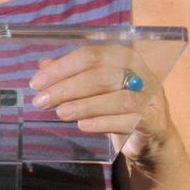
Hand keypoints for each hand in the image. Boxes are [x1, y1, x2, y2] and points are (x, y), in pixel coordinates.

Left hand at [29, 45, 172, 162]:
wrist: (150, 133)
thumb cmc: (117, 103)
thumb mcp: (94, 87)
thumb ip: (71, 74)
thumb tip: (44, 66)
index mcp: (122, 56)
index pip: (89, 56)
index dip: (61, 68)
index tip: (36, 83)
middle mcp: (139, 72)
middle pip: (100, 76)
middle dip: (67, 88)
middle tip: (41, 101)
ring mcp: (149, 96)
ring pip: (116, 98)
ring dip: (84, 106)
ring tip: (61, 113)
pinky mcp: (153, 120)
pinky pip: (127, 120)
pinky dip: (103, 122)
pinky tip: (83, 126)